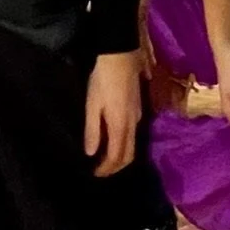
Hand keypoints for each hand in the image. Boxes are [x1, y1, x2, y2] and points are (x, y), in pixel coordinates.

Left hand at [84, 50, 141, 175]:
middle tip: (101, 170)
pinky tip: (113, 138)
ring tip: (105, 158)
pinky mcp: (138, 107)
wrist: (120, 55)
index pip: (117, 157)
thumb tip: (92, 153)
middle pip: (129, 155)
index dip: (107, 169)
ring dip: (120, 155)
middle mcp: (133, 124)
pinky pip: (133, 133)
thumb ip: (93, 130)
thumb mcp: (92, 104)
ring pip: (132, 144)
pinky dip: (123, 143)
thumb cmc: (103, 80)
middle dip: (116, 167)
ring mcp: (138, 115)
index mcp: (121, 126)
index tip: (95, 174)